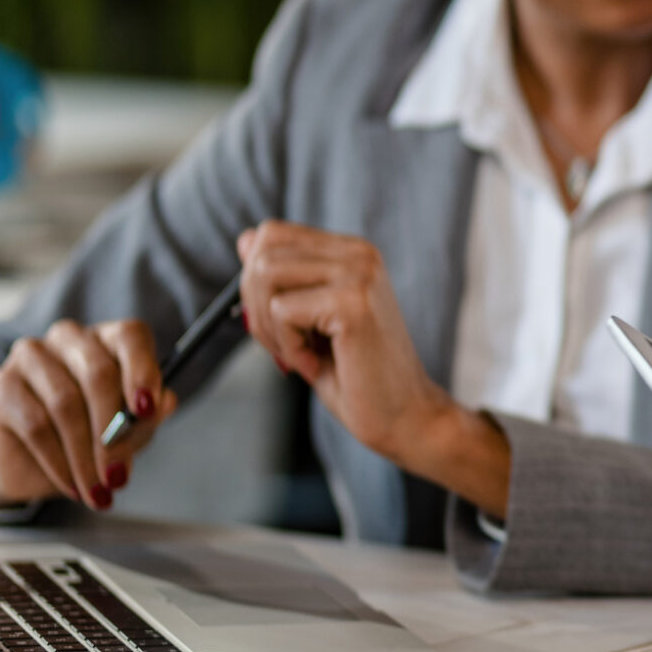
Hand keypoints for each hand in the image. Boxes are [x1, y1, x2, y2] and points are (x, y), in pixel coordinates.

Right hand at [0, 319, 175, 509]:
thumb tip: (165, 403)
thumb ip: (147, 417)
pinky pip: (35, 425)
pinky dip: (58, 461)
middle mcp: (70, 338)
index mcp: (109, 339)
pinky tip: (71, 484)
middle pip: (98, 373)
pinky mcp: (2, 385)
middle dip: (112, 432)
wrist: (33, 464)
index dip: (141, 371)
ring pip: (65, 403)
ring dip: (84, 456)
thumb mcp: (129, 432)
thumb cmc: (92, 437)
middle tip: (117, 476)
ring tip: (97, 489)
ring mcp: (31, 357)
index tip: (147, 410)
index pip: (130, 337)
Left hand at [236, 221, 508, 512]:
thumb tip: (245, 241)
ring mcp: (359, 274)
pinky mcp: (352, 303)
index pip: (273, 234)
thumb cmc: (358, 377)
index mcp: (352, 252)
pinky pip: (282, 310)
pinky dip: (288, 347)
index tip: (274, 321)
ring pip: (265, 275)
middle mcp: (359, 254)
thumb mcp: (309, 320)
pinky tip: (317, 364)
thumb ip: (283, 280)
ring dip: (268, 326)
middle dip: (253, 304)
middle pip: (262, 252)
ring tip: (300, 355)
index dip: (253, 279)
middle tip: (282, 345)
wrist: (405, 417)